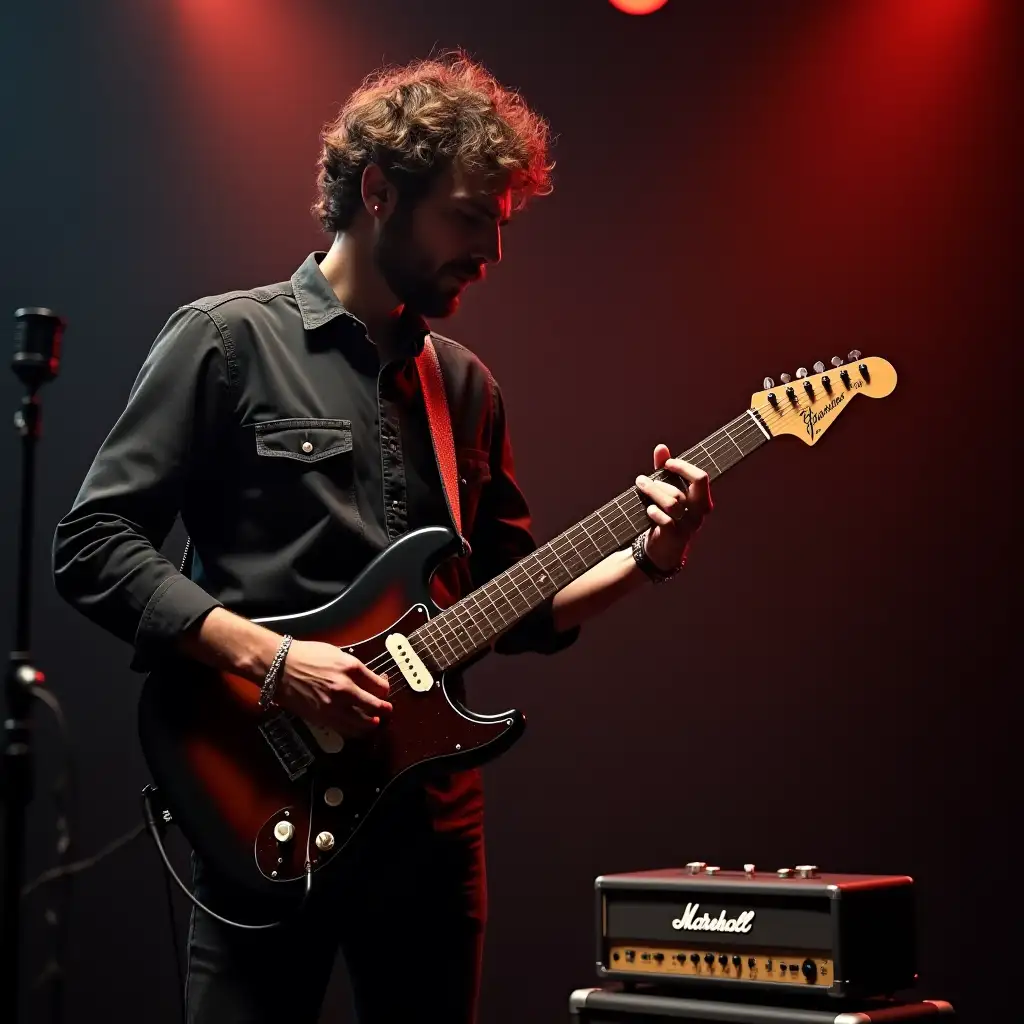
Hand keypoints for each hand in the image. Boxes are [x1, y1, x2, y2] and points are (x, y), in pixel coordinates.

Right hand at [274, 640, 391, 737]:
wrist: (279, 666)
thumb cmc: (306, 656)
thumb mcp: (338, 654)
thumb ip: (356, 669)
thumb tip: (372, 681)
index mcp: (351, 668)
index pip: (380, 686)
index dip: (385, 690)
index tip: (384, 692)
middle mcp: (345, 688)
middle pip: (375, 707)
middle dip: (384, 709)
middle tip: (387, 711)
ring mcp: (333, 706)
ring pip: (361, 723)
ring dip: (371, 723)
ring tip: (374, 722)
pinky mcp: (321, 718)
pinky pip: (344, 729)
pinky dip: (354, 730)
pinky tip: (356, 727)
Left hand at [635, 444, 713, 571]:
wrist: (662, 551)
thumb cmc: (666, 517)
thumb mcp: (666, 492)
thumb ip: (665, 471)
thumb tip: (661, 447)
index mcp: (701, 500)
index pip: (700, 478)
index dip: (683, 467)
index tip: (667, 464)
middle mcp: (698, 513)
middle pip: (690, 487)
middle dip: (664, 479)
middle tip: (643, 479)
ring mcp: (687, 526)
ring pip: (673, 502)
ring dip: (653, 492)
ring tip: (640, 487)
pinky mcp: (674, 537)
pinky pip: (665, 520)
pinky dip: (654, 512)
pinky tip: (648, 509)